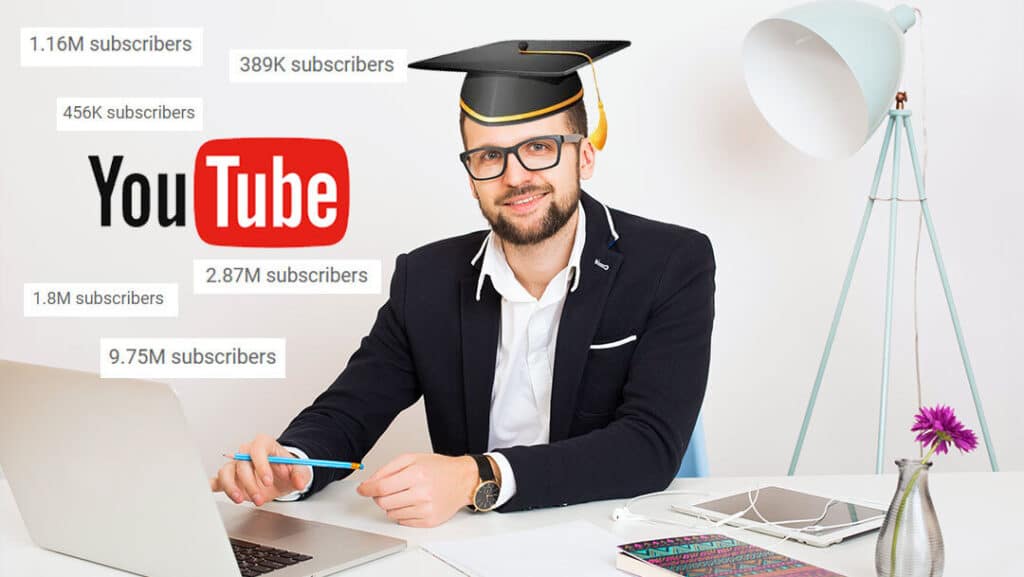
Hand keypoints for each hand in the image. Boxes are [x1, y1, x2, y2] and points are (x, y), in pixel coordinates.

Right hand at [209, 434, 311, 505]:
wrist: (281, 475)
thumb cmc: (286, 468)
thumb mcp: (299, 470)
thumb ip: (300, 475)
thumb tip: (299, 482)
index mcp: (264, 444)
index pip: (257, 448)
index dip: (261, 464)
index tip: (267, 480)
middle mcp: (247, 452)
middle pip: (241, 464)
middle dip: (250, 483)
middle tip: (260, 498)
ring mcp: (237, 465)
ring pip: (226, 472)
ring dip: (232, 487)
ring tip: (241, 499)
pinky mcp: (230, 478)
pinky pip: (217, 479)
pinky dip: (212, 485)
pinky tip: (210, 490)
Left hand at [356, 453, 478, 527]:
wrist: (463, 481)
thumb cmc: (439, 469)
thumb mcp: (412, 458)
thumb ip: (388, 469)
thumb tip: (369, 483)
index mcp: (416, 474)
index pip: (381, 487)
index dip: (367, 489)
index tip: (362, 489)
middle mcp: (421, 493)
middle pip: (383, 502)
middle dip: (380, 496)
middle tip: (388, 490)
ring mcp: (426, 509)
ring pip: (391, 513)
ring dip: (392, 505)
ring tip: (406, 495)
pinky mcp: (429, 521)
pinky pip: (402, 522)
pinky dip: (403, 513)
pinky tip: (413, 503)